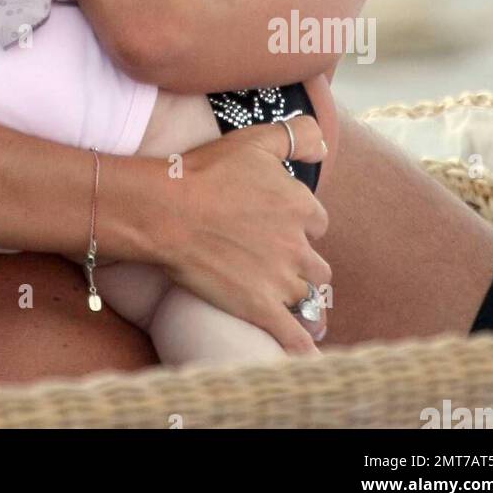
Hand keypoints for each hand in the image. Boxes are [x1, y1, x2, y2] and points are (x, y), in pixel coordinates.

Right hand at [143, 115, 330, 352]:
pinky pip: (293, 335)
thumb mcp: (255, 141)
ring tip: (290, 303)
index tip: (279, 222)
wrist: (168, 210)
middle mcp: (298, 245)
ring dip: (299, 298)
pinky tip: (310, 356)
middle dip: (302, 263)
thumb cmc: (207, 171)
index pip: (316, 220)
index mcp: (300, 206)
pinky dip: (303, 348)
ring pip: (307, 296)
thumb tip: (324, 145)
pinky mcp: (260, 308)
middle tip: (277, 260)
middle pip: (317, 264)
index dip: (299, 222)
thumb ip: (296, 136)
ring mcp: (280, 279)